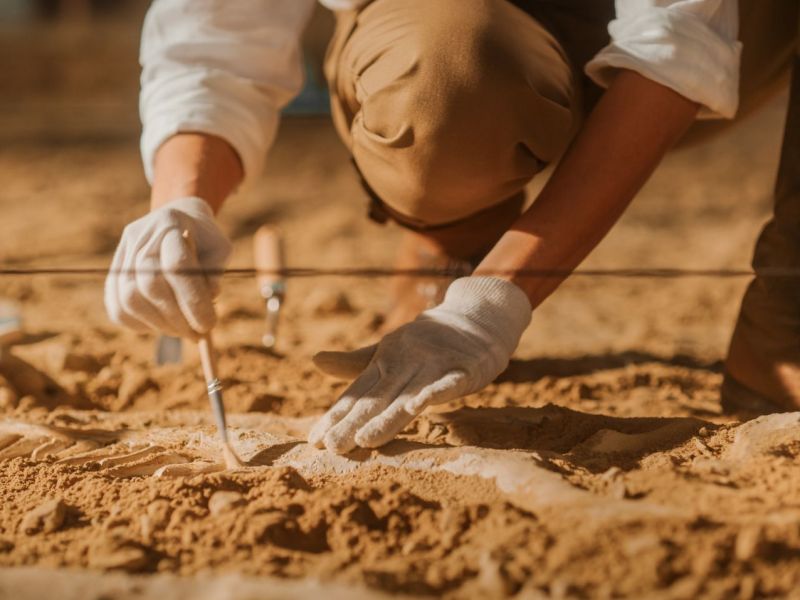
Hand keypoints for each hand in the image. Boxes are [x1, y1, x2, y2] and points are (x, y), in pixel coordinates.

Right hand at [104, 197, 231, 338]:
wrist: (179, 220)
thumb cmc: (205, 239)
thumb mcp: (220, 249)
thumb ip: (214, 274)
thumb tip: (207, 301)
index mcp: (170, 223)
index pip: (176, 266)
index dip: (192, 300)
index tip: (208, 324)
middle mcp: (140, 236)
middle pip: (150, 284)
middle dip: (176, 317)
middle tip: (197, 333)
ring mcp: (122, 254)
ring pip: (130, 299)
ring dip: (160, 324)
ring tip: (183, 330)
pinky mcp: (113, 273)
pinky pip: (118, 308)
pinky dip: (141, 324)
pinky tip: (162, 324)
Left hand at [309, 277, 531, 452]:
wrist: (476, 316)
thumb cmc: (427, 340)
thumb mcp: (389, 350)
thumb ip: (355, 363)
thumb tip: (314, 360)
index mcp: (385, 361)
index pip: (357, 394)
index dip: (337, 416)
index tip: (315, 440)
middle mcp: (405, 362)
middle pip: (377, 399)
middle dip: (354, 424)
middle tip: (332, 447)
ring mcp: (433, 364)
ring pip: (407, 396)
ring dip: (387, 418)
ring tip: (364, 440)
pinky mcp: (463, 368)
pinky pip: (447, 383)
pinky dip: (433, 393)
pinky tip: (417, 408)